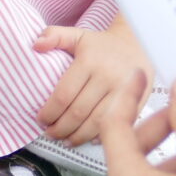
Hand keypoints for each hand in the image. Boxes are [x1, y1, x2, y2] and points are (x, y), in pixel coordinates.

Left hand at [34, 17, 153, 144]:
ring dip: (78, 136)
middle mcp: (107, 76)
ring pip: (96, 123)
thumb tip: (36, 45)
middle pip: (78, 113)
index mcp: (89, 61)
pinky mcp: (139, 100)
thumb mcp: (77, 35)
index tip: (41, 119)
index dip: (49, 112)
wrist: (137, 43)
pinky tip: (88, 138)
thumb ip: (54, 36)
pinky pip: (117, 123)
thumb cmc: (102, 45)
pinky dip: (101, 135)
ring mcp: (124, 90)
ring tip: (65, 140)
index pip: (64, 95)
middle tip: (50, 133)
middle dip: (60, 128)